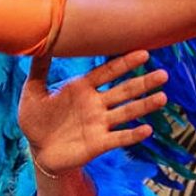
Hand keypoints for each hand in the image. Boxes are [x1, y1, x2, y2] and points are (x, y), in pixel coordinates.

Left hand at [20, 49, 168, 175]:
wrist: (38, 151)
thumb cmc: (36, 120)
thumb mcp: (32, 93)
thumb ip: (39, 70)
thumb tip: (40, 44)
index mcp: (83, 88)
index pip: (107, 72)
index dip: (124, 63)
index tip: (143, 53)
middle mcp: (96, 104)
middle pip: (124, 91)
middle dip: (143, 82)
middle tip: (163, 74)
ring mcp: (100, 124)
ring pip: (126, 112)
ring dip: (144, 105)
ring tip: (162, 97)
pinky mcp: (99, 144)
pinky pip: (119, 138)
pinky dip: (132, 135)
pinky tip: (147, 129)